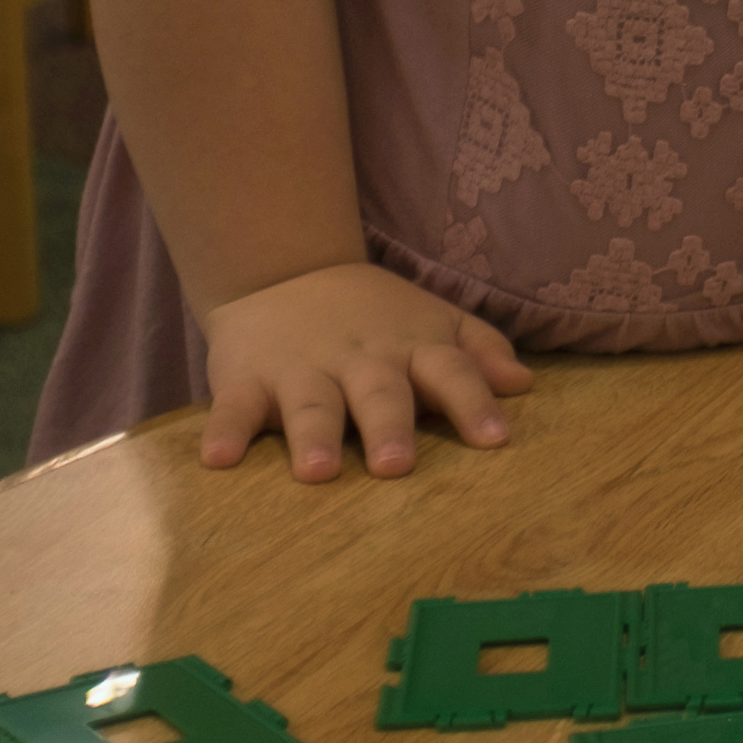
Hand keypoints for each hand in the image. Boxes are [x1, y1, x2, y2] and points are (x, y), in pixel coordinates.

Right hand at [196, 259, 532, 480]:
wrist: (282, 270)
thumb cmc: (374, 315)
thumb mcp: (432, 321)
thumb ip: (478, 350)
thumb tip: (524, 384)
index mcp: (409, 347)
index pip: (450, 371)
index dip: (474, 403)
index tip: (497, 440)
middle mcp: (360, 359)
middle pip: (379, 392)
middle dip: (389, 427)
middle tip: (396, 467)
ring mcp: (301, 368)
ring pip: (311, 403)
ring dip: (315, 435)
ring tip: (318, 471)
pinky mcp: (247, 379)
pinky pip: (235, 407)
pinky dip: (225, 431)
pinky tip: (218, 460)